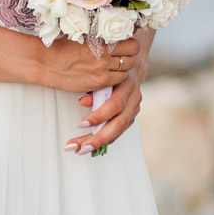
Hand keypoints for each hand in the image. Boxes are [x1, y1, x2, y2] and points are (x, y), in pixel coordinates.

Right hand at [39, 32, 141, 94]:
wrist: (47, 64)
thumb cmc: (62, 47)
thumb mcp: (84, 35)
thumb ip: (101, 35)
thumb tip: (116, 31)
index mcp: (102, 42)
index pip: (132, 45)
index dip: (130, 44)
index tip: (125, 44)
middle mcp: (105, 57)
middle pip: (132, 58)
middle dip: (128, 56)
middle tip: (120, 54)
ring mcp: (102, 72)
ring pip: (126, 71)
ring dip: (122, 68)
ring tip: (113, 64)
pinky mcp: (97, 84)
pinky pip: (117, 82)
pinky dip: (115, 78)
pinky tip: (107, 73)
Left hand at [65, 26, 153, 154]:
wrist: (132, 65)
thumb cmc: (112, 66)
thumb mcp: (102, 71)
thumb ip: (93, 86)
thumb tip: (82, 100)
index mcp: (126, 85)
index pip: (114, 105)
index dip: (98, 116)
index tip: (80, 124)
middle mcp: (134, 99)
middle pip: (118, 124)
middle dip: (98, 138)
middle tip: (79, 147)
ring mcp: (134, 110)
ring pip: (118, 131)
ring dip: (99, 142)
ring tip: (80, 149)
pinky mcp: (131, 116)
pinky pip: (118, 132)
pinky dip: (105, 140)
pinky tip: (90, 146)